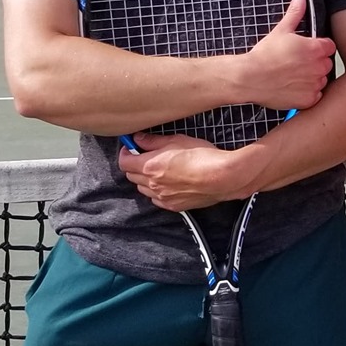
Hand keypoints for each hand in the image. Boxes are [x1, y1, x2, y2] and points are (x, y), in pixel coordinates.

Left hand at [117, 134, 259, 210]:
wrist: (222, 177)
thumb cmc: (203, 156)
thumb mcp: (177, 140)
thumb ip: (154, 141)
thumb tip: (139, 139)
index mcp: (150, 166)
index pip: (123, 162)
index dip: (127, 152)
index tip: (132, 147)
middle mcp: (152, 184)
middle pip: (131, 176)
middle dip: (136, 165)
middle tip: (147, 156)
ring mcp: (162, 197)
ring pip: (143, 189)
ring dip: (146, 179)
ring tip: (160, 170)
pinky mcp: (173, 206)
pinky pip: (157, 199)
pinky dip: (157, 191)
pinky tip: (169, 183)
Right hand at [235, 0, 335, 109]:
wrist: (250, 78)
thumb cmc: (265, 54)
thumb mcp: (281, 30)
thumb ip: (295, 12)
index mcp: (315, 49)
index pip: (329, 46)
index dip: (318, 47)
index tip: (307, 49)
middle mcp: (319, 68)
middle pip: (326, 63)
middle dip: (316, 62)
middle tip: (297, 62)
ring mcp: (314, 85)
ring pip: (321, 79)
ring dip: (312, 77)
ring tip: (293, 75)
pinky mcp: (308, 100)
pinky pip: (315, 95)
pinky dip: (307, 92)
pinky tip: (293, 86)